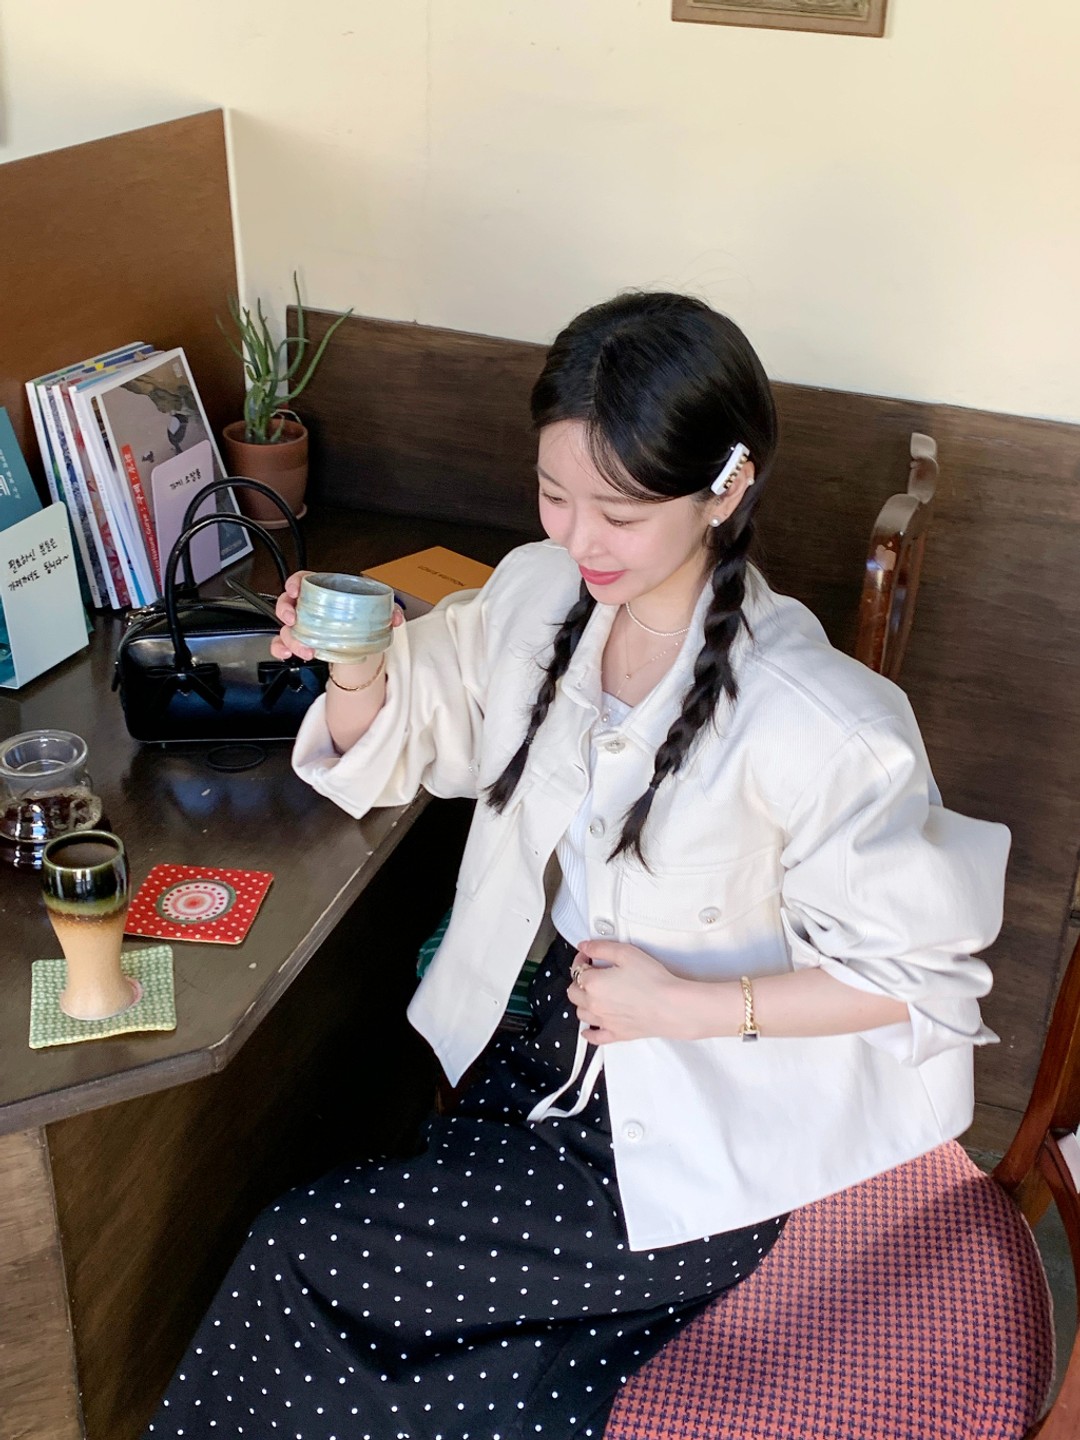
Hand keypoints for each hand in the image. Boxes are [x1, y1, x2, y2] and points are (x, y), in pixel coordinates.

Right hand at [270, 572, 404, 661]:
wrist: (361, 644)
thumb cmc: (362, 619)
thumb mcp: (376, 611)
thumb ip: (388, 610)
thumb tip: (396, 617)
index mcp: (326, 591)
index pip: (304, 579)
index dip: (295, 582)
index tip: (296, 590)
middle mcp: (310, 607)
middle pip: (287, 602)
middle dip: (286, 610)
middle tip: (294, 621)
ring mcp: (304, 626)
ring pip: (286, 627)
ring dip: (290, 638)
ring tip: (306, 649)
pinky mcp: (301, 642)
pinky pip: (283, 644)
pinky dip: (281, 649)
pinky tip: (287, 654)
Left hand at [568, 939, 697, 1044]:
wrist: (671, 1007)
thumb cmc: (652, 981)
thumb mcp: (626, 953)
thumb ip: (601, 947)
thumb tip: (585, 946)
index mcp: (593, 983)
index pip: (578, 970)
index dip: (582, 960)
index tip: (588, 957)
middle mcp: (594, 1005)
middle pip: (574, 992)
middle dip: (578, 981)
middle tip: (590, 973)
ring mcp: (604, 1022)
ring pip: (581, 1013)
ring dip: (582, 1003)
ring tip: (592, 995)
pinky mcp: (616, 1034)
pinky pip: (594, 1037)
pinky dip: (589, 1033)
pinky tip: (589, 1029)